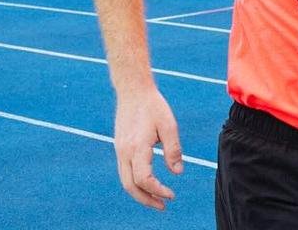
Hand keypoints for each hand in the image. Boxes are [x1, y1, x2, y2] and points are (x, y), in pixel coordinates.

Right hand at [113, 86, 183, 209]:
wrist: (133, 91)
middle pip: (130, 186)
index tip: (171, 194)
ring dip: (140, 193)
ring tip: (157, 199)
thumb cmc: (153, 106)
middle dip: (146, 199)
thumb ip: (173, 150)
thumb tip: (178, 172)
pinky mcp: (119, 147)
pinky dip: (135, 182)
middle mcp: (124, 152)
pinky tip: (148, 183)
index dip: (157, 190)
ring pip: (125, 181)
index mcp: (137, 147)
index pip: (144, 179)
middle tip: (163, 206)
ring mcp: (119, 150)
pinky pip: (124, 171)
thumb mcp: (169, 125)